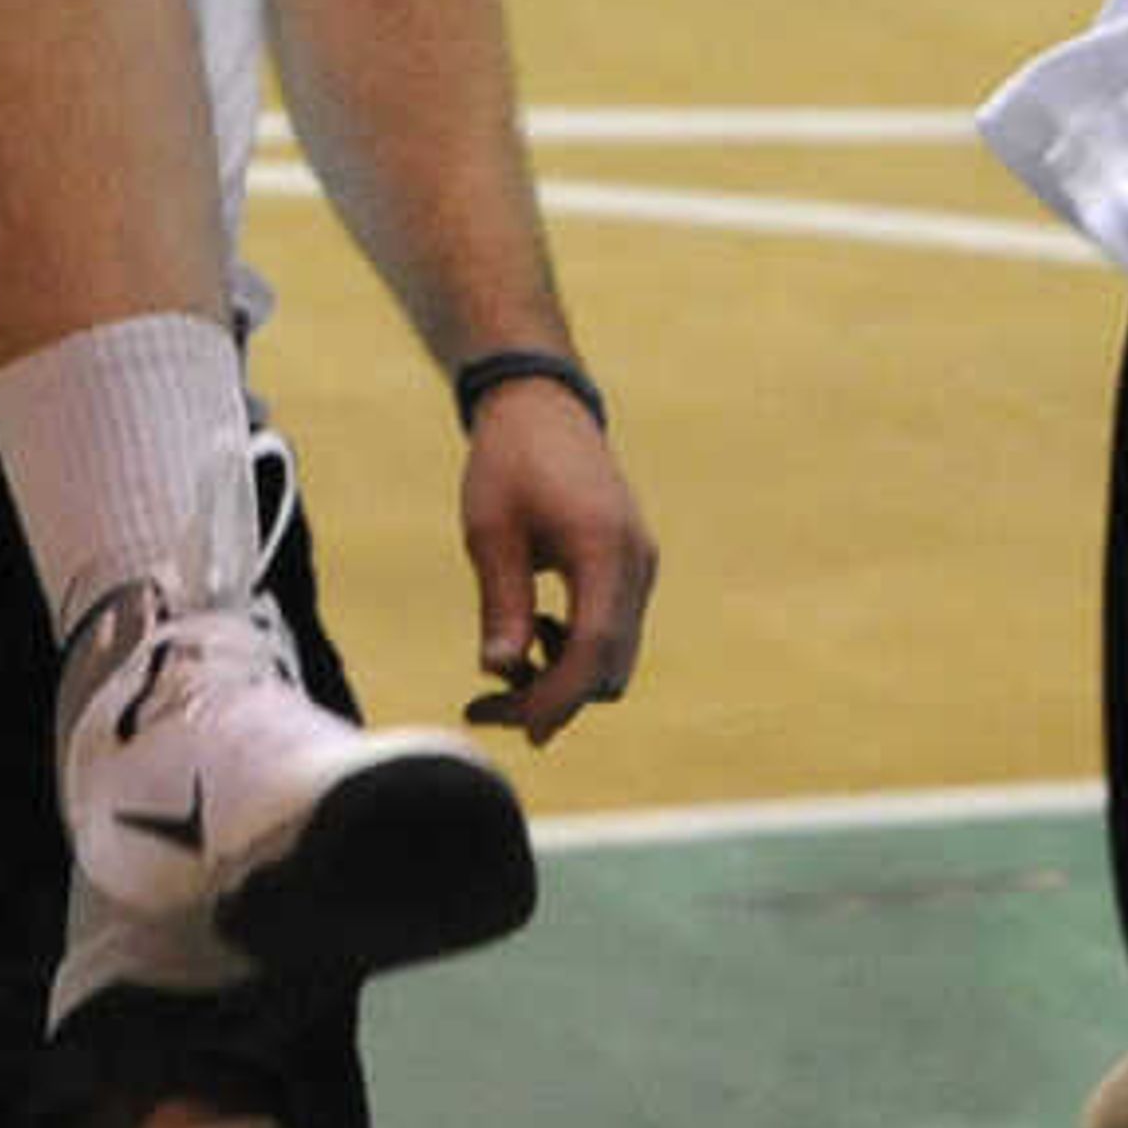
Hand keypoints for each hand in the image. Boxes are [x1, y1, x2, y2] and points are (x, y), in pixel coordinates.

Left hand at [458, 380, 658, 741]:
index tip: (510, 724)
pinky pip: (615, 631)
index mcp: (605, 549)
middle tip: (486, 703)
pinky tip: (534, 631)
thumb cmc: (508, 459)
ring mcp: (641, 565)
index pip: (593, 651)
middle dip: (553, 698)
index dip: (555, 699)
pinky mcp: (633, 567)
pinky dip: (577, 649)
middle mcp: (636, 563)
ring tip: (504, 664)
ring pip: (615, 657)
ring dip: (564, 677)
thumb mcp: (490, 529)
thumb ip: (502, 602)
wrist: (541, 404)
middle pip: (608, 667)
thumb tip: (501, 673)